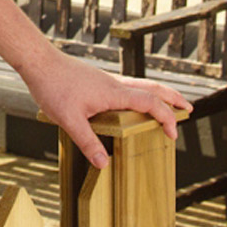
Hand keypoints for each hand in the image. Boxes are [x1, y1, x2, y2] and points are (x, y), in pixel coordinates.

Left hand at [27, 47, 191, 168]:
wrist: (39, 62)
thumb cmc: (52, 87)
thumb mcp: (69, 120)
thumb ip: (88, 142)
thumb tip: (105, 165)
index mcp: (113, 93)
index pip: (150, 103)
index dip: (166, 117)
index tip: (173, 134)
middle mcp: (114, 85)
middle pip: (152, 88)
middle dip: (172, 99)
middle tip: (188, 108)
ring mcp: (106, 81)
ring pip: (141, 85)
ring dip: (158, 95)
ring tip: (167, 106)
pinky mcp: (97, 81)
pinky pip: (127, 86)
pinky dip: (140, 94)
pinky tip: (132, 104)